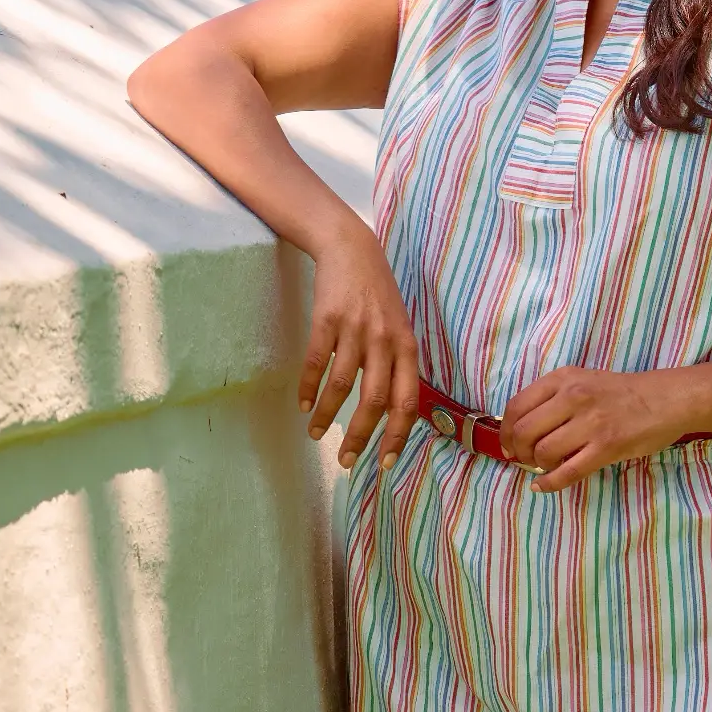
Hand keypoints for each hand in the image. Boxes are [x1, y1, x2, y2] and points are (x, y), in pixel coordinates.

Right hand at [298, 229, 420, 472]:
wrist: (351, 247)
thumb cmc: (377, 295)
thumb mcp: (399, 329)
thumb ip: (398, 366)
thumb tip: (392, 413)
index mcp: (407, 348)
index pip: (407, 402)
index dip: (396, 436)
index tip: (384, 463)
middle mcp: (385, 341)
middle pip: (374, 400)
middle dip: (360, 436)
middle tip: (346, 460)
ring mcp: (356, 329)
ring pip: (342, 385)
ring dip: (328, 415)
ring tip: (316, 433)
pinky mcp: (328, 318)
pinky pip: (317, 361)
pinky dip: (309, 387)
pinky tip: (304, 404)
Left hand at [498, 365, 689, 492]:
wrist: (666, 399)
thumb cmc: (622, 393)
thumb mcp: (582, 381)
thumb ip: (553, 398)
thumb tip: (520, 428)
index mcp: (563, 379)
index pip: (517, 406)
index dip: (505, 431)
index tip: (509, 445)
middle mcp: (573, 397)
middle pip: (524, 431)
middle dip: (518, 451)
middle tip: (525, 459)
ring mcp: (590, 423)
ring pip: (543, 452)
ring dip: (537, 465)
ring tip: (544, 467)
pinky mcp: (607, 447)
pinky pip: (568, 472)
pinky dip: (550, 484)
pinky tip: (543, 486)